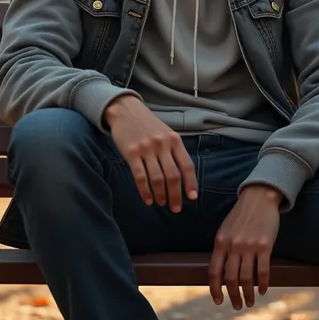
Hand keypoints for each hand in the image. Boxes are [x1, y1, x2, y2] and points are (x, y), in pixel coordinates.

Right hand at [104, 96, 197, 211]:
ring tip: (162, 203)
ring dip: (161, 195)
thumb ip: (174, 151)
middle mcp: (162, 145)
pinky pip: (140, 177)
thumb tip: (183, 177)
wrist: (126, 111)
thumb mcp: (166, 133)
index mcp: (174, 140)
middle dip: (176, 195)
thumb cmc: (148, 125)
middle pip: (173, 176)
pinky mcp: (132, 153)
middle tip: (175, 208)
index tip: (192, 198)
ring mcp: (147, 149)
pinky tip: (148, 200)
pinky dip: (145, 191)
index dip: (191, 183)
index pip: (187, 165)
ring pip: (157, 179)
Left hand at [209, 184, 281, 310]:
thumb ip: (223, 248)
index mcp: (220, 241)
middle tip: (237, 306)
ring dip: (248, 294)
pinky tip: (263, 290)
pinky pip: (263, 271)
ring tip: (250, 302)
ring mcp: (249, 246)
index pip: (214, 272)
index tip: (218, 301)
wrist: (259, 197)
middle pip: (230, 279)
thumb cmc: (242, 214)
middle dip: (233, 296)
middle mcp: (233, 245)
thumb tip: (221, 272)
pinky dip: (263, 284)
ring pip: (246, 279)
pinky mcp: (265, 246)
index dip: (215, 289)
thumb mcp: (226, 228)